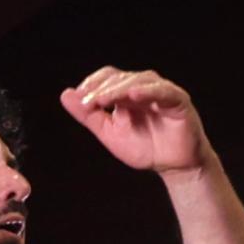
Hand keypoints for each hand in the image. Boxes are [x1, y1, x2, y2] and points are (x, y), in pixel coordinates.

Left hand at [60, 66, 209, 175]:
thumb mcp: (110, 133)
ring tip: (104, 100)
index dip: (93, 83)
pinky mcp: (178, 100)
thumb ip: (89, 116)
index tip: (80, 99)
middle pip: (120, 77)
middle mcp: (144, 86)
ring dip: (119, 89)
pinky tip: (133, 96)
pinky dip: (147, 91)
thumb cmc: (144, 148)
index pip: (108, 77)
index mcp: (126, 92)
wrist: (173, 166)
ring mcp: (162, 91)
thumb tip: (65, 95)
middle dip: (102, 89)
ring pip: (139, 80)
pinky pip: (163, 91)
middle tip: (88, 103)